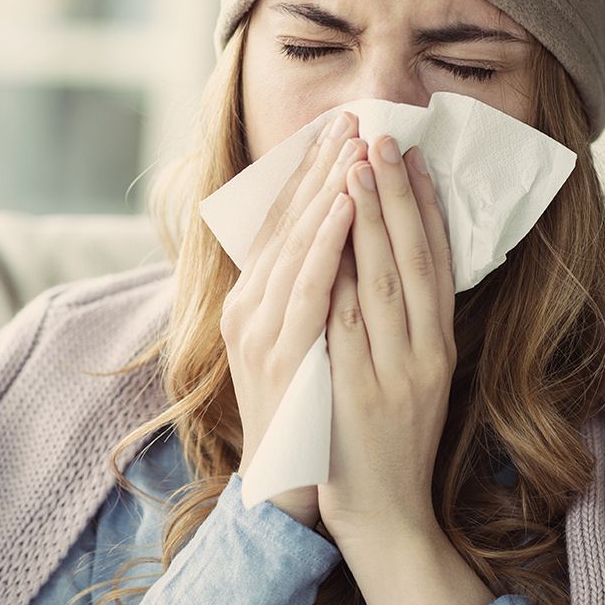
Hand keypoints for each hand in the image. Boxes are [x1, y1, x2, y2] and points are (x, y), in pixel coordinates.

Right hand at [221, 110, 364, 527]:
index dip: (312, 172)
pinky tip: (346, 208)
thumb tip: (344, 235)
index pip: (284, 221)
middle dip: (322, 166)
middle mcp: (249, 307)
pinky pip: (309, 289)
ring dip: (328, 191)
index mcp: (255, 300)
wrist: (292, 487)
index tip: (344, 129)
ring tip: (356, 145)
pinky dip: (327, 244)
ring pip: (297, 245)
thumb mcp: (305, 338)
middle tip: (354, 117)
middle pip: (288, 221)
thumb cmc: (309, 409)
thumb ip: (314, 290)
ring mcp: (260, 331)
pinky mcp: (281, 357)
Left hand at [317, 130, 456, 551]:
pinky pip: (346, 327)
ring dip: (367, 225)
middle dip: (396, 197)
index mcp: (440, 346)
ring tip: (354, 170)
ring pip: (381, 286)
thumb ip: (411, 321)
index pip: (437, 262)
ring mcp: (392, 374)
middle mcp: (425, 354)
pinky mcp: (358, 395)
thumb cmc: (397, 437)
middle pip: (412, 261)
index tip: (411, 157)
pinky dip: (338, 279)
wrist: (387, 512)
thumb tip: (393, 255)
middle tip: (382, 139)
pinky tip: (328, 238)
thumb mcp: (419, 373)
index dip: (425, 206)